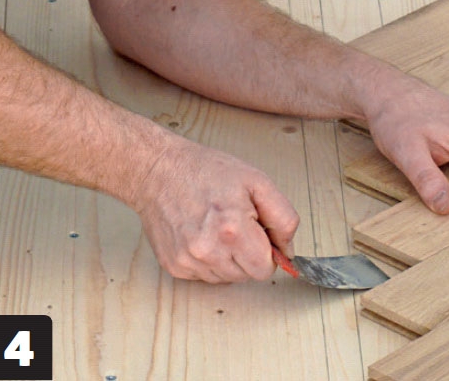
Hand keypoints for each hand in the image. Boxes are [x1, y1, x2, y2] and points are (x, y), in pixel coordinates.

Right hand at [132, 139, 298, 282]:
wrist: (159, 170)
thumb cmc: (207, 171)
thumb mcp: (257, 181)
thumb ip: (283, 217)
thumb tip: (288, 251)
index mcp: (233, 230)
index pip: (265, 269)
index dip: (268, 250)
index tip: (260, 231)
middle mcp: (208, 251)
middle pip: (247, 276)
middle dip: (250, 254)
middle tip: (238, 224)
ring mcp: (188, 261)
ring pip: (227, 278)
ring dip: (230, 258)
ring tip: (218, 227)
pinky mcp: (174, 266)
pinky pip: (205, 276)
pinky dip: (210, 260)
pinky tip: (202, 234)